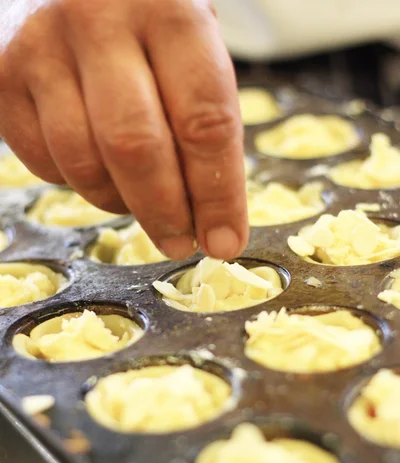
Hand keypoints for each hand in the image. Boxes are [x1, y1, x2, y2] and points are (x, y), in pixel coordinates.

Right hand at [0, 0, 247, 259]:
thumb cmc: (140, 15)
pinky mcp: (1, 76)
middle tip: (180, 242)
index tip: (224, 242)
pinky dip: (77, 182)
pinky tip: (96, 163)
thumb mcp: (187, 39)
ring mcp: (40, 47)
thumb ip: (201, 112)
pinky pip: (44, 162)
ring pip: (84, 164)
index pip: (205, 120)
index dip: (218, 194)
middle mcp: (98, 20)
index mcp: (169, 7)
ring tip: (138, 198)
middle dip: (165, 213)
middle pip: (136, 149)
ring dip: (118, 202)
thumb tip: (211, 212)